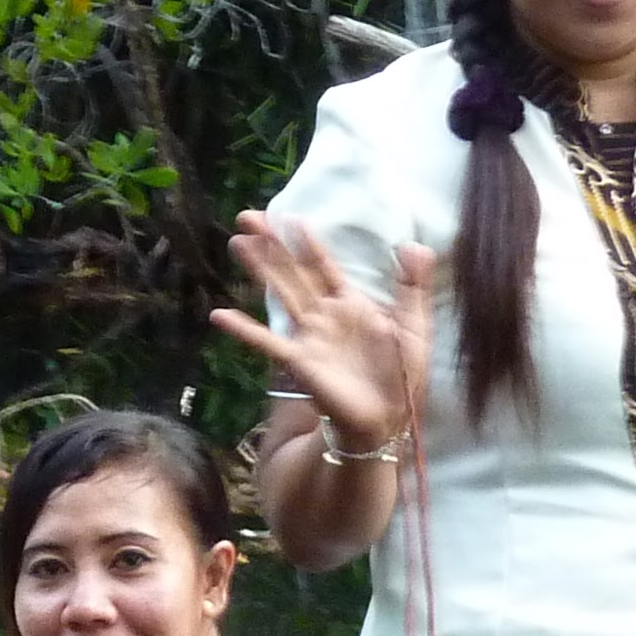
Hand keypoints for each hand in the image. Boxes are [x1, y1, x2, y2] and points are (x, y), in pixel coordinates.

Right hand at [208, 211, 432, 452]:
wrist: (388, 419)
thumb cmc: (403, 376)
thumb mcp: (416, 325)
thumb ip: (412, 285)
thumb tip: (412, 243)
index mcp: (351, 304)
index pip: (324, 266)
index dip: (307, 242)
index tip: (291, 217)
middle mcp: (324, 315)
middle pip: (293, 271)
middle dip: (272, 244)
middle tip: (247, 217)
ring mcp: (309, 337)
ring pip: (279, 293)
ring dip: (258, 268)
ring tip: (237, 243)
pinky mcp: (298, 360)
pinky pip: (266, 341)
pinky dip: (242, 329)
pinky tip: (219, 316)